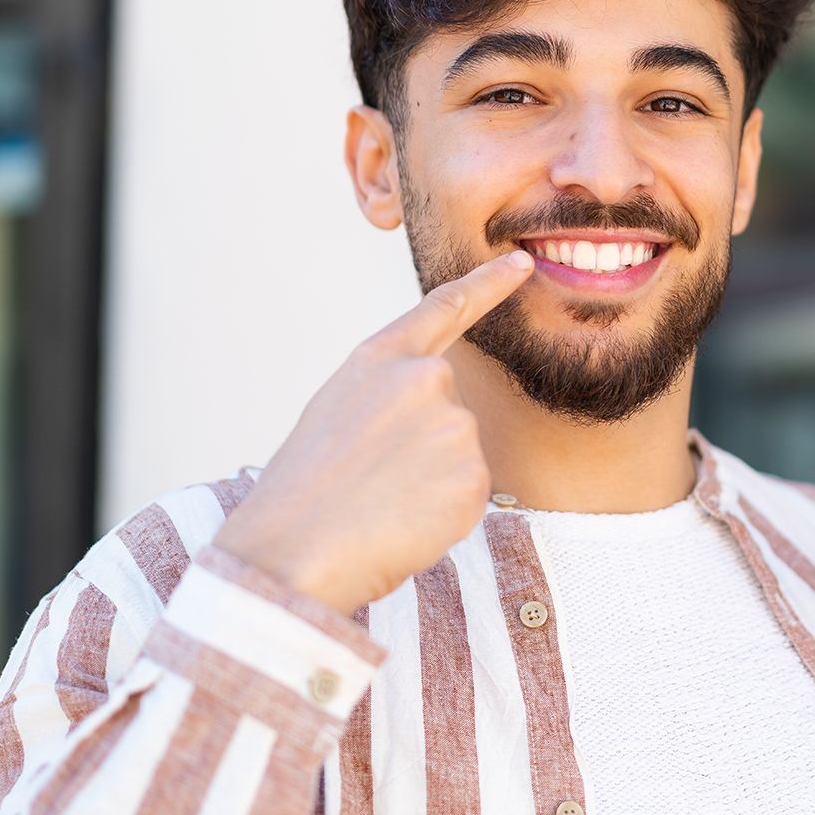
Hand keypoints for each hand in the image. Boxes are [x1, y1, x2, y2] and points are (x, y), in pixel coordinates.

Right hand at [215, 250, 535, 614]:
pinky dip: (442, 516)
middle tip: (374, 479)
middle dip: (424, 447)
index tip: (521, 264)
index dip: (488, 283)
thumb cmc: (303, 492)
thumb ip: (389, 395)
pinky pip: (469, 496)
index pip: (443, 308)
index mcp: (379, 359)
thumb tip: (434, 413)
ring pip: (460, 457)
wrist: (293, 551)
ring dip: (431, 484)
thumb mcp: (336, 413)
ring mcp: (454, 424)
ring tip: (380, 501)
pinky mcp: (475, 474)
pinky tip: (403, 521)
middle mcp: (424, 378)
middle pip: (452, 411)